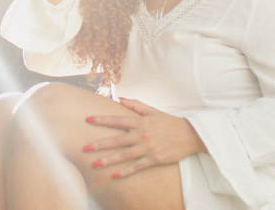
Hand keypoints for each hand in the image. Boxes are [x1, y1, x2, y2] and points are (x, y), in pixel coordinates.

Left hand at [83, 98, 205, 178]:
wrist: (190, 134)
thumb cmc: (169, 122)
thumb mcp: (152, 111)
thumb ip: (135, 105)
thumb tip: (119, 98)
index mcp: (140, 122)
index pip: (117, 120)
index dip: (102, 120)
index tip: (87, 119)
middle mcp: (142, 134)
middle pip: (117, 140)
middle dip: (99, 144)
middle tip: (84, 148)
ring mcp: (148, 147)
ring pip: (124, 155)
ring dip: (109, 160)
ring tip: (94, 164)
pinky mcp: (155, 159)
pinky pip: (138, 166)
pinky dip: (126, 171)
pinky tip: (114, 175)